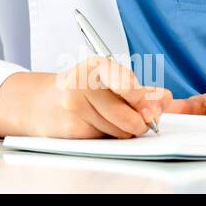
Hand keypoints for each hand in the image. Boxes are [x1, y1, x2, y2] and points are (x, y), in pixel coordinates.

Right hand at [14, 57, 171, 138]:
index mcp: (97, 66)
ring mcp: (74, 106)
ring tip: (111, 120)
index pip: (126, 84)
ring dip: (123, 132)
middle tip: (141, 121)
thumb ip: (140, 90)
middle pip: (127, 115)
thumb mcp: (109, 81)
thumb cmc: (81, 90)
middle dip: (140, 122)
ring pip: (119, 131)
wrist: (40, 103)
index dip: (143, 100)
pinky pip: (104, 140)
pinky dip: (108, 137)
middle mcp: (82, 83)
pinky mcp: (70, 128)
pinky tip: (97, 126)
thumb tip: (165, 98)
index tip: (154, 108)